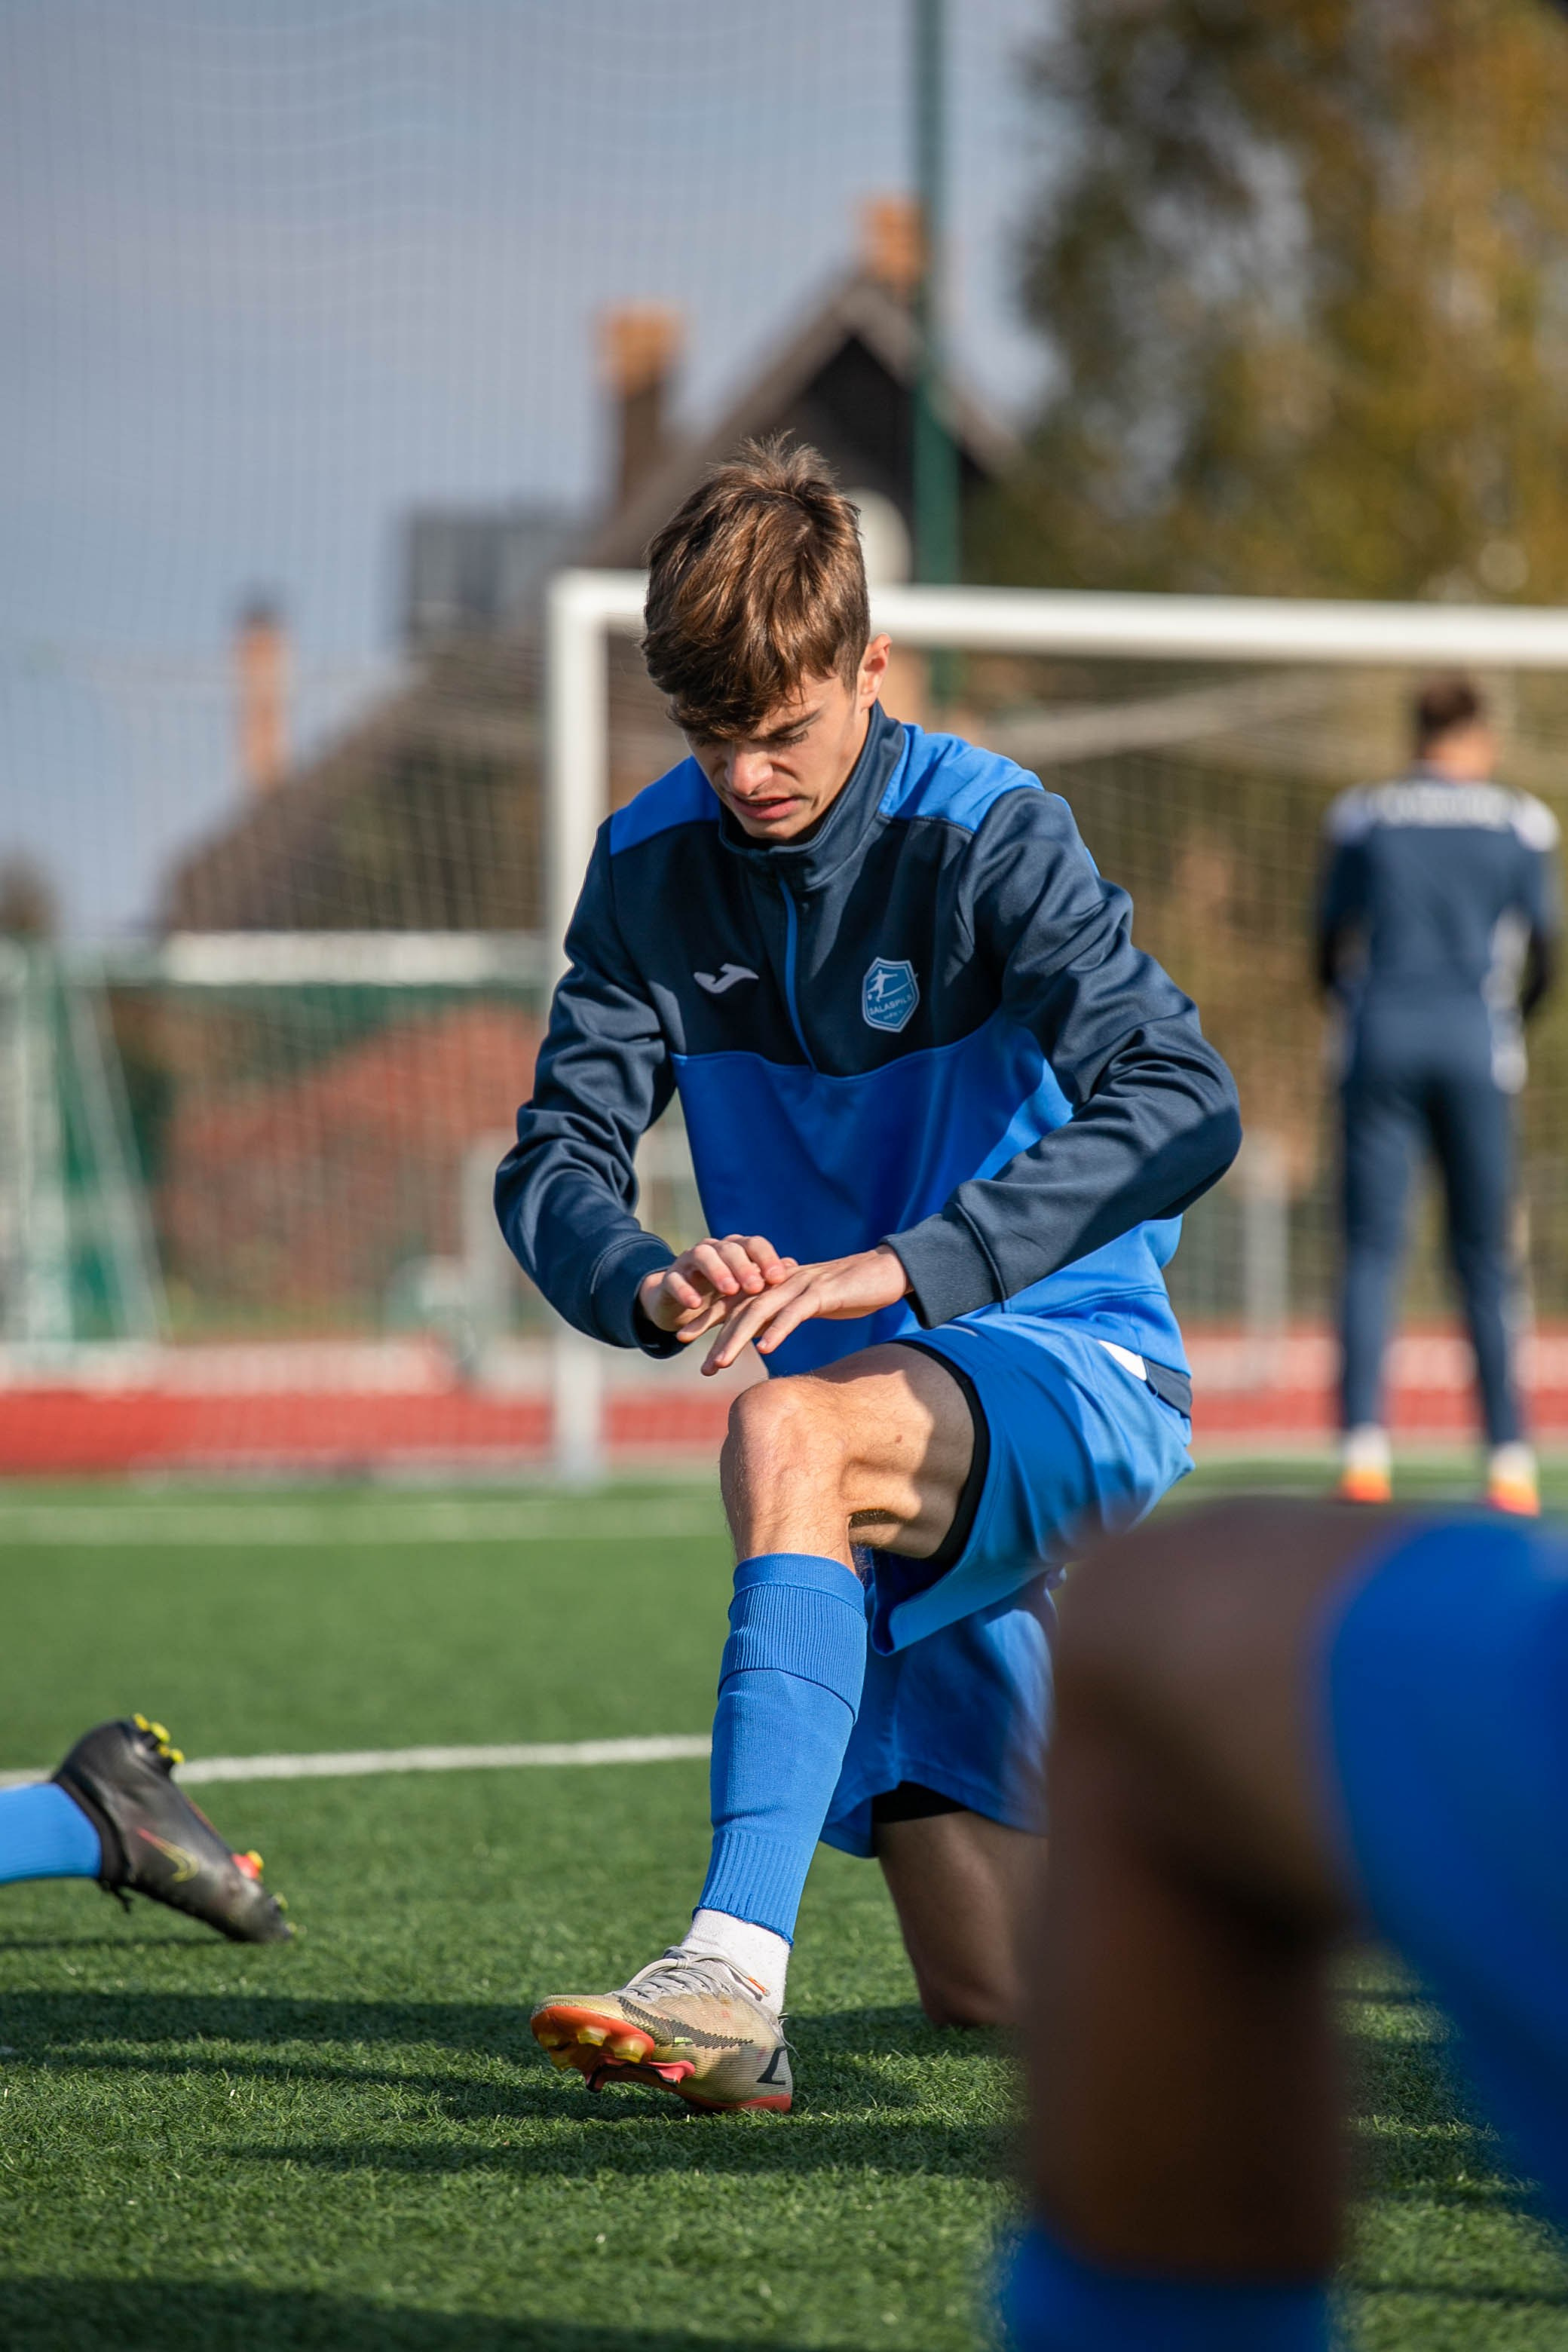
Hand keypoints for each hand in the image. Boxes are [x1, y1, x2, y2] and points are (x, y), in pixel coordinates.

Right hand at [638, 1235, 797, 1344]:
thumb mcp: (745, 1289)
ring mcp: (688, 1261)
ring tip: (730, 1291)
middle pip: (729, 1248)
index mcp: (735, 1249)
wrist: (683, 1300)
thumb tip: (793, 1266)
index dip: (766, 1258)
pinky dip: (685, 1290)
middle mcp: (713, 1249)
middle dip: (744, 1266)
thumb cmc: (723, 1293)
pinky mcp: (669, 1278)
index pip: (753, 1244)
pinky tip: (695, 1305)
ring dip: (718, 1272)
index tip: (779, 1278)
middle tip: (756, 1286)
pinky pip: (675, 1280)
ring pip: (702, 1256)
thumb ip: (765, 1277)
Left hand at [700, 1245, 911, 1374]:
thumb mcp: (810, 1304)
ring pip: (761, 1311)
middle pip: (740, 1307)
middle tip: (696, 1361)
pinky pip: (797, 1312)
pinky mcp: (824, 1292)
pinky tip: (766, 1349)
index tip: (684, 1340)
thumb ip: (784, 1313)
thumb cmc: (850, 1290)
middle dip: (713, 1334)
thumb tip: (761, 1333)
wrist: (887, 1270)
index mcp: (776, 1284)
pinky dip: (780, 1329)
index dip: (708, 1318)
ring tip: (721, 1363)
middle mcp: (782, 1281)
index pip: (735, 1300)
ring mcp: (801, 1285)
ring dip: (738, 1338)